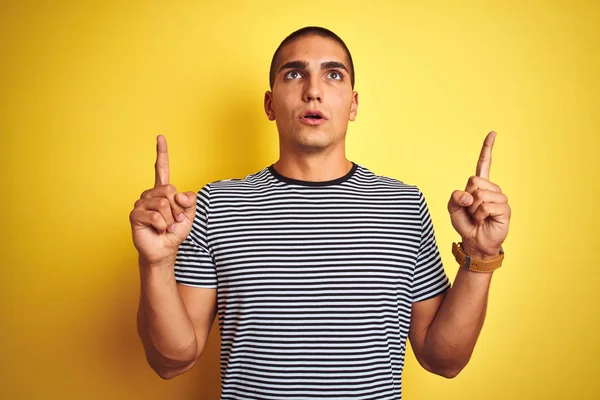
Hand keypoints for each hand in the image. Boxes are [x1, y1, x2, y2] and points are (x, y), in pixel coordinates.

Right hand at [129, 135, 196, 265]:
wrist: (164, 250)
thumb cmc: (175, 232)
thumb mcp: (189, 215)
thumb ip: (190, 201)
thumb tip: (178, 195)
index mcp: (163, 191)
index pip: (162, 168)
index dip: (161, 153)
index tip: (160, 137)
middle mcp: (150, 194)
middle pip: (169, 190)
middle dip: (177, 209)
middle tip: (173, 221)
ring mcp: (141, 203)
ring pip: (164, 204)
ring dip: (170, 220)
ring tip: (165, 227)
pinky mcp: (135, 215)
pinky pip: (156, 216)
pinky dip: (162, 226)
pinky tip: (157, 230)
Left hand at [447, 131, 510, 258]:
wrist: (474, 242)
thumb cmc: (465, 224)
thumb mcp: (452, 208)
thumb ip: (455, 197)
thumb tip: (470, 196)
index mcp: (480, 185)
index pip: (484, 163)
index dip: (487, 148)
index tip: (493, 133)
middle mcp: (492, 189)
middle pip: (474, 181)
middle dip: (466, 197)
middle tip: (470, 210)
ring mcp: (500, 198)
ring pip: (479, 195)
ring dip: (473, 209)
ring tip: (477, 217)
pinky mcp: (504, 209)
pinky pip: (485, 206)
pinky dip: (479, 215)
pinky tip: (484, 220)